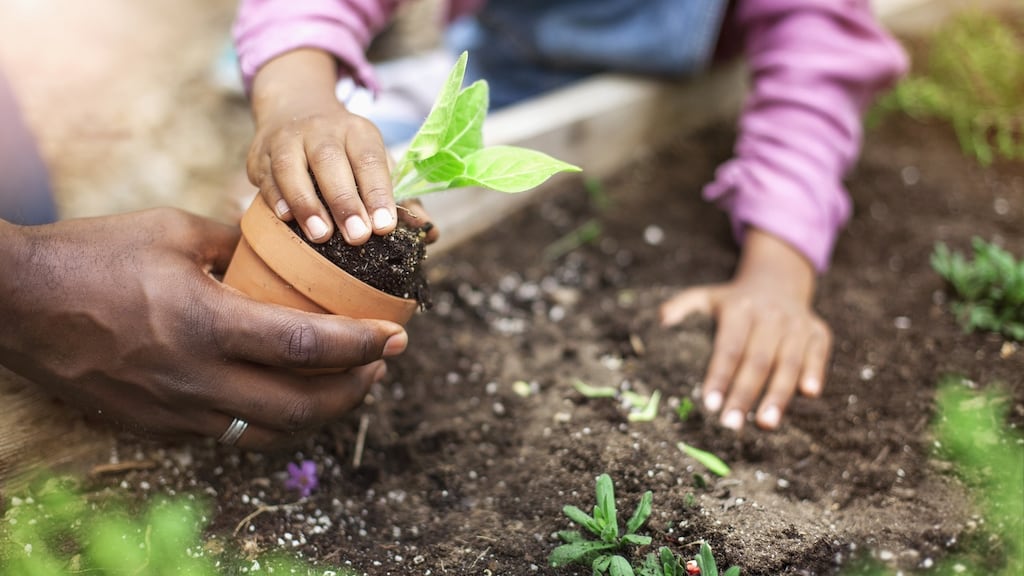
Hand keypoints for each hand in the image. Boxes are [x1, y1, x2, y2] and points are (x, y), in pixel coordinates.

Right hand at [0, 209, 408, 447]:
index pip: (308, 347)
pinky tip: (286, 393)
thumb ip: (236, 242)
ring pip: (271, 432)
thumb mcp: (172, 230)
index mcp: (205, 324)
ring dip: (320, 412)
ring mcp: (176, 412)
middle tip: (382, 362)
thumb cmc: (91, 256)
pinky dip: (273, 419)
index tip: (396, 334)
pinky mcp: (159, 427)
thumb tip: (284, 245)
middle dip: (356, 389)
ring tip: (346, 381)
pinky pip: (233, 434)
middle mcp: (196, 380)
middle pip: (302, 407)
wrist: (13, 304)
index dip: (362, 345)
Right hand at [248, 49, 396, 244]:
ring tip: (321, 235)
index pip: (370, 159)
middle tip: (358, 237)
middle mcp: (321, 130)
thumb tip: (430, 233)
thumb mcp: (375, 162)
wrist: (294, 109)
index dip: (378, 193)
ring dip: (306, 203)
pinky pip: (265, 176)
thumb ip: (400, 198)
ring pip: (292, 167)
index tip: (386, 226)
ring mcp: (287, 139)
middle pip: (330, 162)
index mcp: (357, 131)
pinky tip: (286, 219)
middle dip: (344, 201)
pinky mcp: (260, 154)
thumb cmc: (345, 151)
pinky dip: (275, 197)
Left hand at [660, 229, 831, 430]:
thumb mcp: (706, 296)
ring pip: (787, 362)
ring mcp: (797, 323)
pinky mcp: (818, 331)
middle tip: (731, 425)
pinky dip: (814, 371)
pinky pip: (818, 353)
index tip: (709, 404)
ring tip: (766, 424)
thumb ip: (682, 306)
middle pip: (757, 360)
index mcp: (740, 310)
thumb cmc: (735, 301)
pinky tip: (808, 394)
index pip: (728, 348)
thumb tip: (661, 321)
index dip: (719, 376)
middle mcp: (770, 315)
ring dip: (778, 395)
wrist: (778, 280)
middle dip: (744, 395)